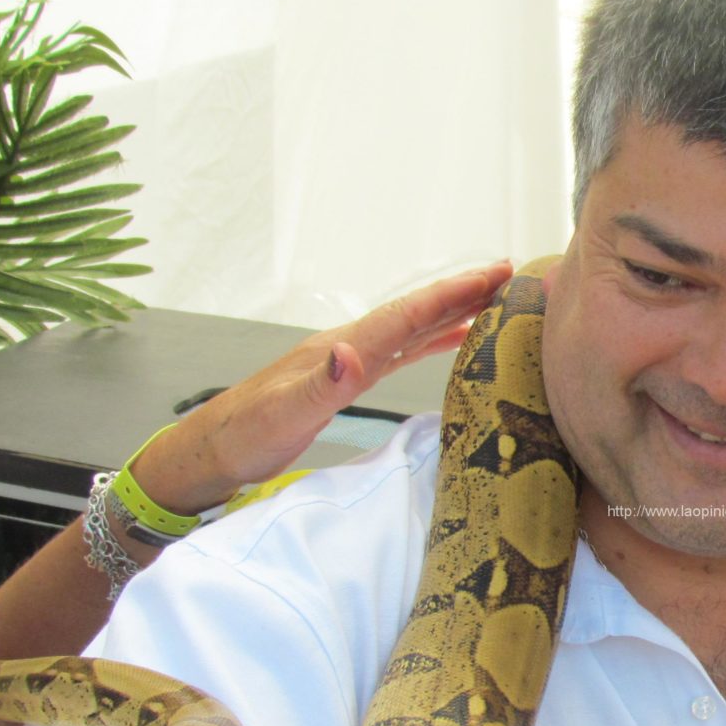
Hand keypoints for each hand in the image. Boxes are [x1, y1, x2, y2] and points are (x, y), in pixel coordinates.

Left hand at [130, 261, 512, 514]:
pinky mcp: (346, 380)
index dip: (453, 293)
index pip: (407, 314)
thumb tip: (351, 350)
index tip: (496, 273)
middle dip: (464, 292)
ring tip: (497, 301)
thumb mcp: (282, 415)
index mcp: (340, 350)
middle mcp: (348, 348)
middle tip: (514, 276)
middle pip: (416, 312)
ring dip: (453, 312)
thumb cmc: (244, 436)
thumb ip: (320, 384)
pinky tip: (453, 342)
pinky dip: (431, 341)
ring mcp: (347, 361)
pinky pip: (401, 352)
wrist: (211, 452)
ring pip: (411, 329)